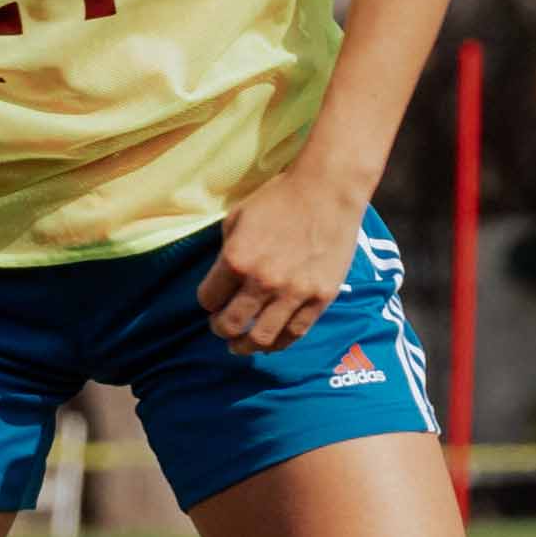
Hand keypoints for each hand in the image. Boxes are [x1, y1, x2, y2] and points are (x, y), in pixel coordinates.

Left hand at [204, 162, 373, 353]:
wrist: (327, 191)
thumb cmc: (278, 198)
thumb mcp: (237, 218)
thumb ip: (226, 252)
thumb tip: (222, 279)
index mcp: (236, 259)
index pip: (208, 299)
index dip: (208, 301)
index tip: (212, 299)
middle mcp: (262, 282)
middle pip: (230, 324)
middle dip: (220, 329)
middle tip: (220, 327)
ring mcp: (293, 293)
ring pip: (262, 338)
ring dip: (245, 346)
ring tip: (240, 346)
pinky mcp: (320, 298)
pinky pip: (295, 333)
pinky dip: (279, 343)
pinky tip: (270, 343)